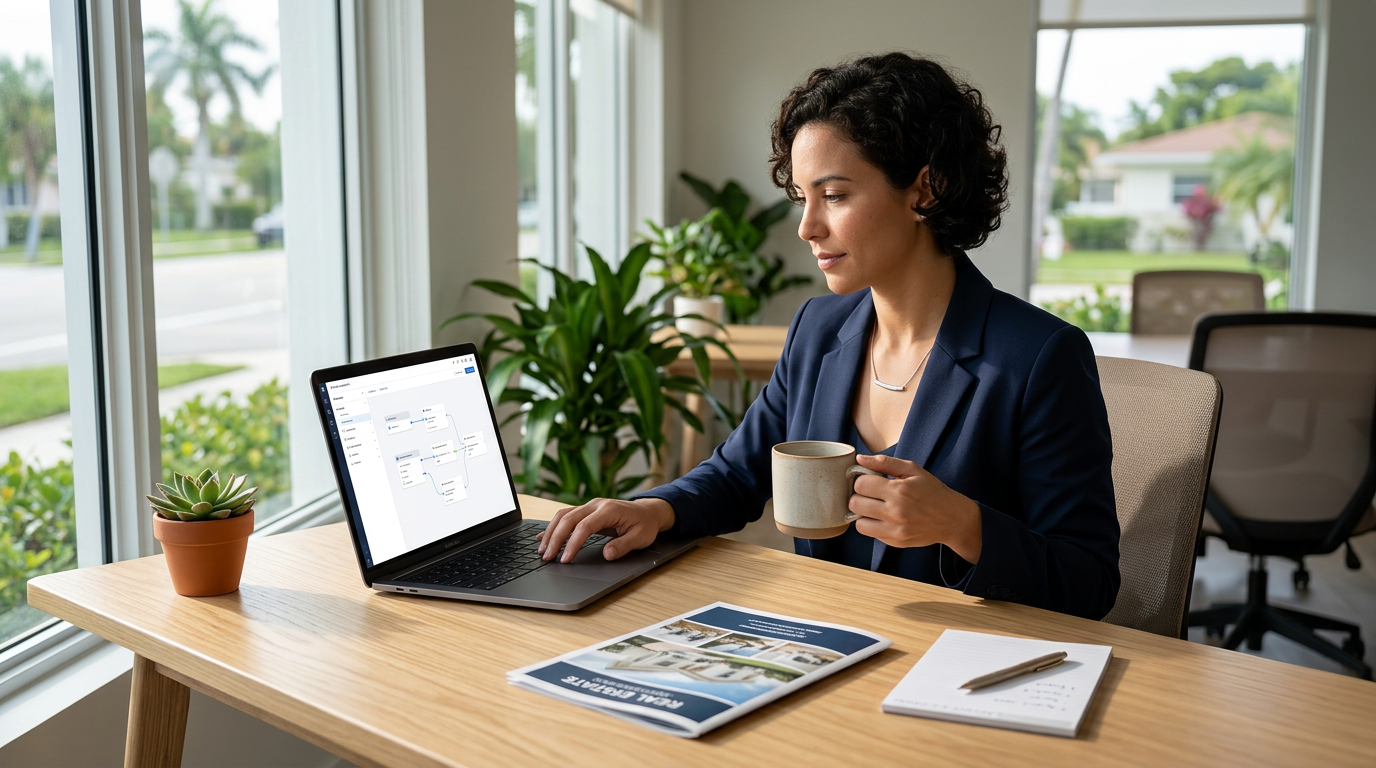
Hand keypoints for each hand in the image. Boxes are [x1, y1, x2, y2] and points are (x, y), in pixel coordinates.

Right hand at [536, 497, 675, 561]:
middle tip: (547, 557)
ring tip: (542, 550)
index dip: (573, 543)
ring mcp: (590, 505)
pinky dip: (553, 526)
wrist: (648, 511)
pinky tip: (543, 537)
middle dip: (555, 539)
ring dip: (551, 532)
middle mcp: (596, 504)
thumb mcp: (641, 538)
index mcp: (609, 510)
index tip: (565, 559)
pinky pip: (565, 516)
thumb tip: (607, 554)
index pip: (584, 527)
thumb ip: (623, 546)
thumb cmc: (645, 525)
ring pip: (563, 515)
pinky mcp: (586, 510)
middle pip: (568, 519)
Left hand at [849, 454, 982, 562]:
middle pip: (855, 504)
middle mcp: (896, 511)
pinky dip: (873, 525)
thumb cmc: (932, 491)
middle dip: (859, 496)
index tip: (869, 481)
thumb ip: (885, 463)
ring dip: (863, 514)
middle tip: (870, 494)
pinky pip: (871, 534)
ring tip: (874, 508)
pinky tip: (884, 518)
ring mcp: (895, 529)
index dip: (861, 480)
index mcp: (899, 490)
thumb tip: (859, 459)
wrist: (953, 519)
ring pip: (859, 523)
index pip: (861, 484)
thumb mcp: (912, 470)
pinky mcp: (896, 542)